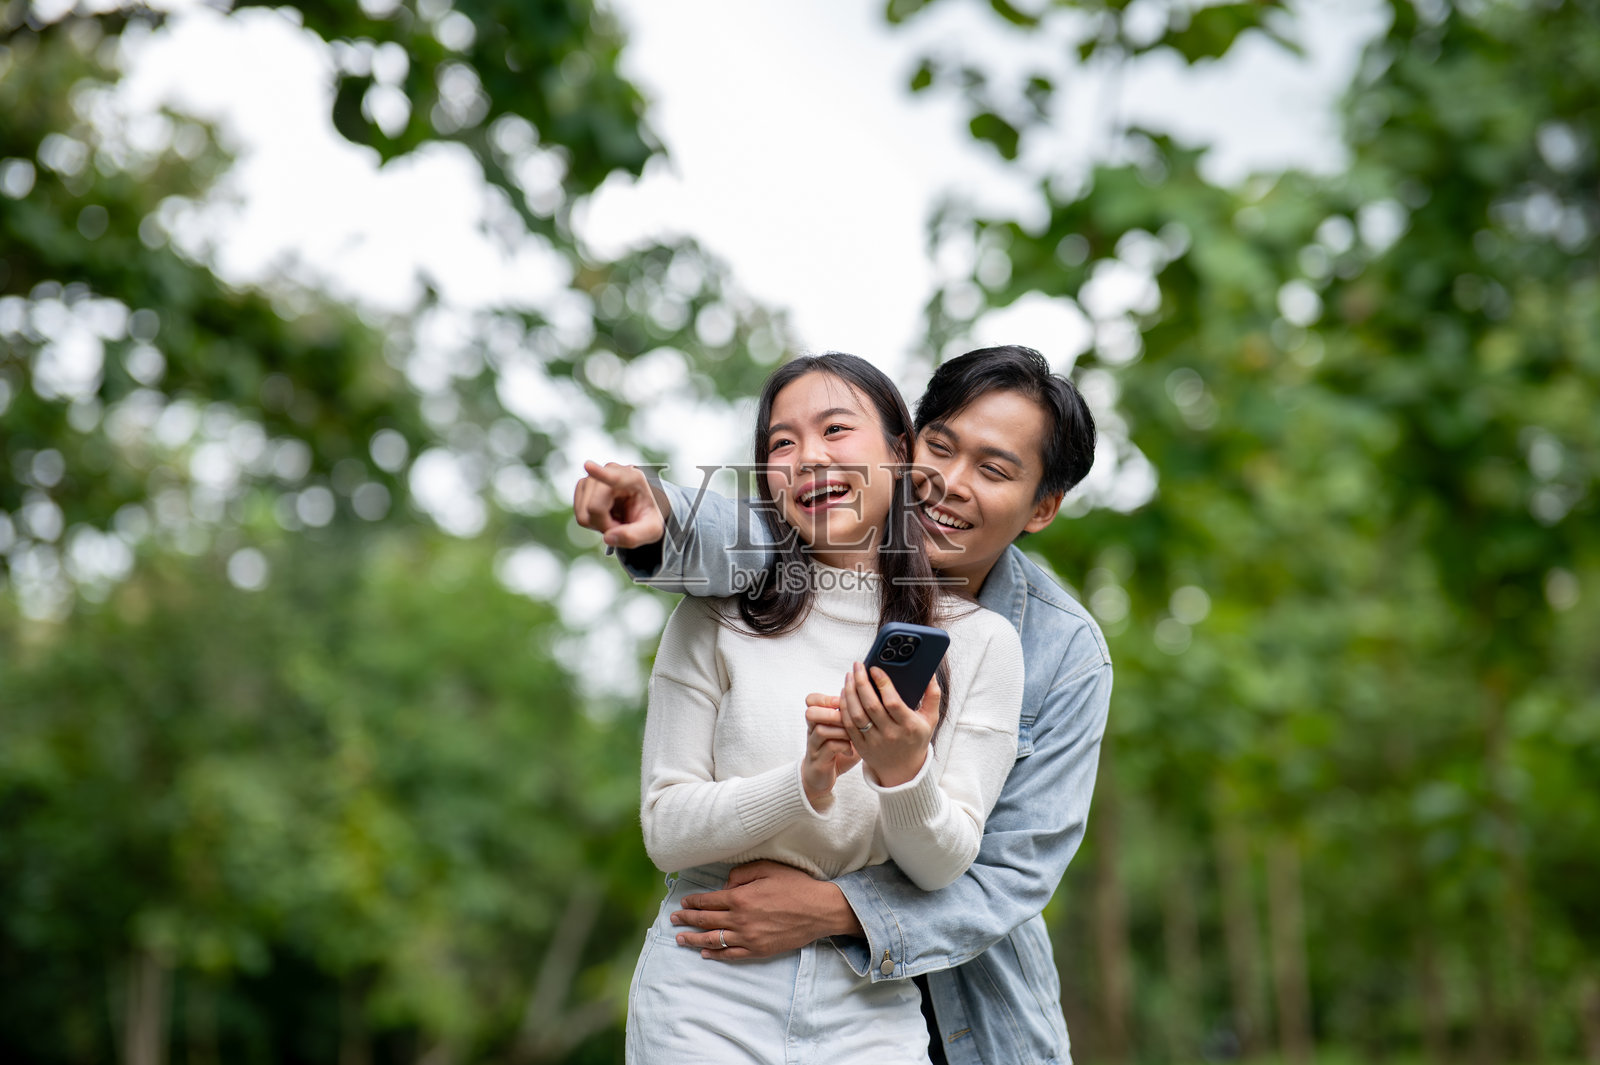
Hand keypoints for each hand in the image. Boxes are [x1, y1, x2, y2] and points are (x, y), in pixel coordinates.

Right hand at [571, 460, 667, 548]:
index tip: (588, 465)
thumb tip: (608, 537)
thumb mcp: (652, 530)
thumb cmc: (648, 515)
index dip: (600, 473)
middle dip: (606, 525)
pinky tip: (605, 515)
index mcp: (634, 478)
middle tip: (622, 525)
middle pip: (595, 508)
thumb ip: (634, 536)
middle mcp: (612, 471)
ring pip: (584, 513)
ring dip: (599, 523)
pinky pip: (579, 514)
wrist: (642, 507)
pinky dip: (592, 521)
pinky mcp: (584, 485)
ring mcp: (594, 477)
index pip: (615, 477)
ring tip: (615, 518)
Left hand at [670, 860, 863, 959]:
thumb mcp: (768, 868)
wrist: (819, 910)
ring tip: (680, 939)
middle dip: (687, 920)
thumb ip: (742, 874)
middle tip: (673, 920)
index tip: (683, 904)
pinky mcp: (759, 950)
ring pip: (714, 940)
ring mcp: (749, 938)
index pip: (709, 902)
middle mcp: (740, 920)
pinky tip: (705, 953)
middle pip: (706, 921)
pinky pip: (732, 954)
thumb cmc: (796, 885)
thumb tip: (725, 884)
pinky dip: (716, 954)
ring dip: (694, 939)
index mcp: (740, 898)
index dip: (693, 903)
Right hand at [801, 694, 858, 805]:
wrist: (821, 777)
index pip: (811, 700)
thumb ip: (850, 717)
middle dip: (832, 713)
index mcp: (817, 720)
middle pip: (811, 713)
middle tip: (846, 719)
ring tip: (852, 735)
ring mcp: (813, 746)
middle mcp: (811, 731)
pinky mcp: (818, 761)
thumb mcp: (842, 731)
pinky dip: (843, 746)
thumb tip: (872, 700)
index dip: (825, 698)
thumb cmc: (836, 751)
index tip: (841, 703)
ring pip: (820, 730)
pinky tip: (850, 750)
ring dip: (840, 730)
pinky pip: (829, 748)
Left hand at [840, 664, 940, 787]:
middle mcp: (891, 735)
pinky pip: (848, 725)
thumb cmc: (916, 738)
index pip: (892, 702)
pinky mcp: (861, 746)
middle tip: (857, 666)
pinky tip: (844, 693)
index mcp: (909, 726)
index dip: (882, 683)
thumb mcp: (930, 719)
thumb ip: (933, 695)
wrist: (903, 769)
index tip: (874, 668)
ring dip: (850, 693)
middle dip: (861, 682)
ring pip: (856, 715)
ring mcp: (874, 742)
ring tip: (849, 676)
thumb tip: (930, 674)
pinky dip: (844, 707)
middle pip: (871, 706)